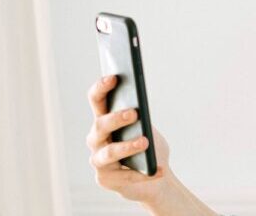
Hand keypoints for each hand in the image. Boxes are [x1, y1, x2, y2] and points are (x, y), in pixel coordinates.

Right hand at [85, 75, 170, 203]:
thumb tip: (139, 104)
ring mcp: (98, 160)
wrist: (153, 176)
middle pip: (100, 125)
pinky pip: (125, 176)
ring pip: (109, 152)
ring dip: (128, 146)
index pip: (96, 100)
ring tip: (145, 142)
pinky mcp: (105, 179)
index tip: (113, 77)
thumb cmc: (148, 147)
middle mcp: (96, 139)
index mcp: (104, 120)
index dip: (101, 88)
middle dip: (116, 118)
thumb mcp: (147, 128)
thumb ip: (141, 117)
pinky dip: (145, 173)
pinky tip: (160, 170)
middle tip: (134, 113)